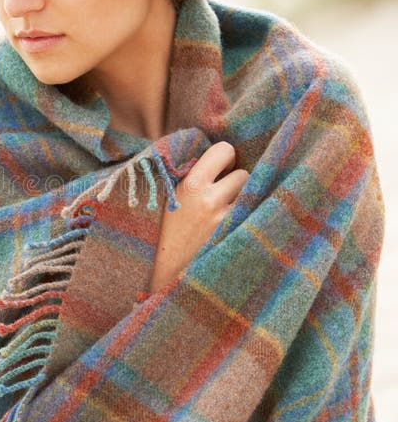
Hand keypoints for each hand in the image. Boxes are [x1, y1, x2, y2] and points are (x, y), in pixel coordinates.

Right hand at [148, 142, 248, 292]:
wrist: (167, 272)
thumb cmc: (167, 231)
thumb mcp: (171, 197)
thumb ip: (192, 174)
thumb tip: (219, 154)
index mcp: (190, 185)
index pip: (224, 150)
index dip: (226, 158)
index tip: (222, 168)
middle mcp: (210, 200)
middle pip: (243, 174)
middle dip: (236, 182)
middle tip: (226, 194)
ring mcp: (225, 221)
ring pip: (252, 194)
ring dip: (245, 200)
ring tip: (228, 211)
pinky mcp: (236, 236)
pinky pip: (254, 214)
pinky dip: (249, 216)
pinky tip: (238, 224)